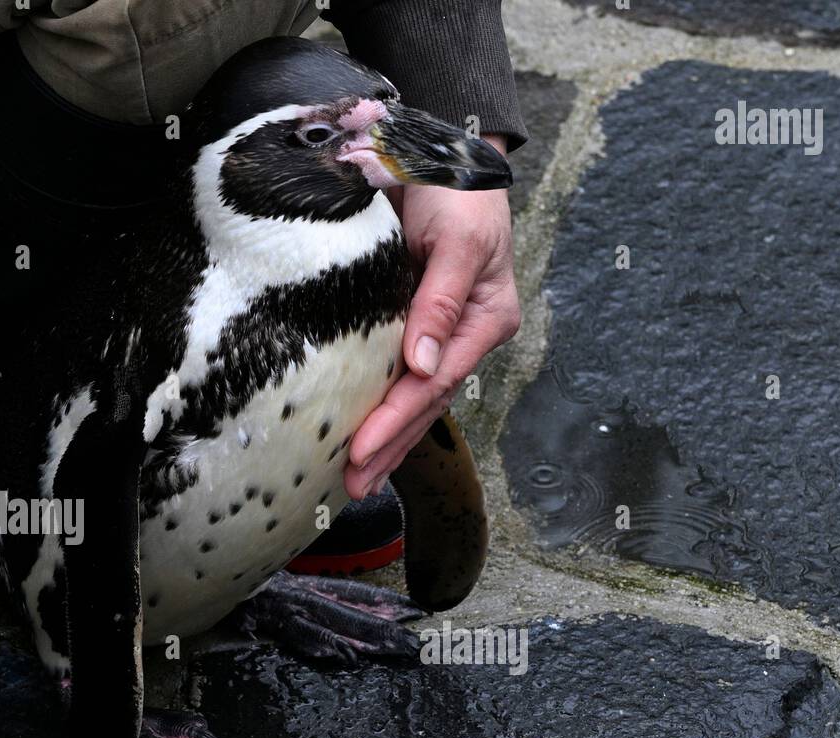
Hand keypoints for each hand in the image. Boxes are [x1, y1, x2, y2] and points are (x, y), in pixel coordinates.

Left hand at [343, 135, 520, 500]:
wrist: (447, 151)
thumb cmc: (457, 190)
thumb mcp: (456, 240)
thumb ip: (440, 300)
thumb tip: (422, 365)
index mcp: (486, 319)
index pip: (435, 381)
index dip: (397, 418)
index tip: (360, 450)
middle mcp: (467, 335)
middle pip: (426, 403)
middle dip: (390, 447)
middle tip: (353, 486)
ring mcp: (445, 334)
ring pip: (416, 400)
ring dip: (387, 442)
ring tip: (357, 484)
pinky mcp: (420, 327)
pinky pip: (402, 379)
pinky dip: (384, 412)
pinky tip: (367, 442)